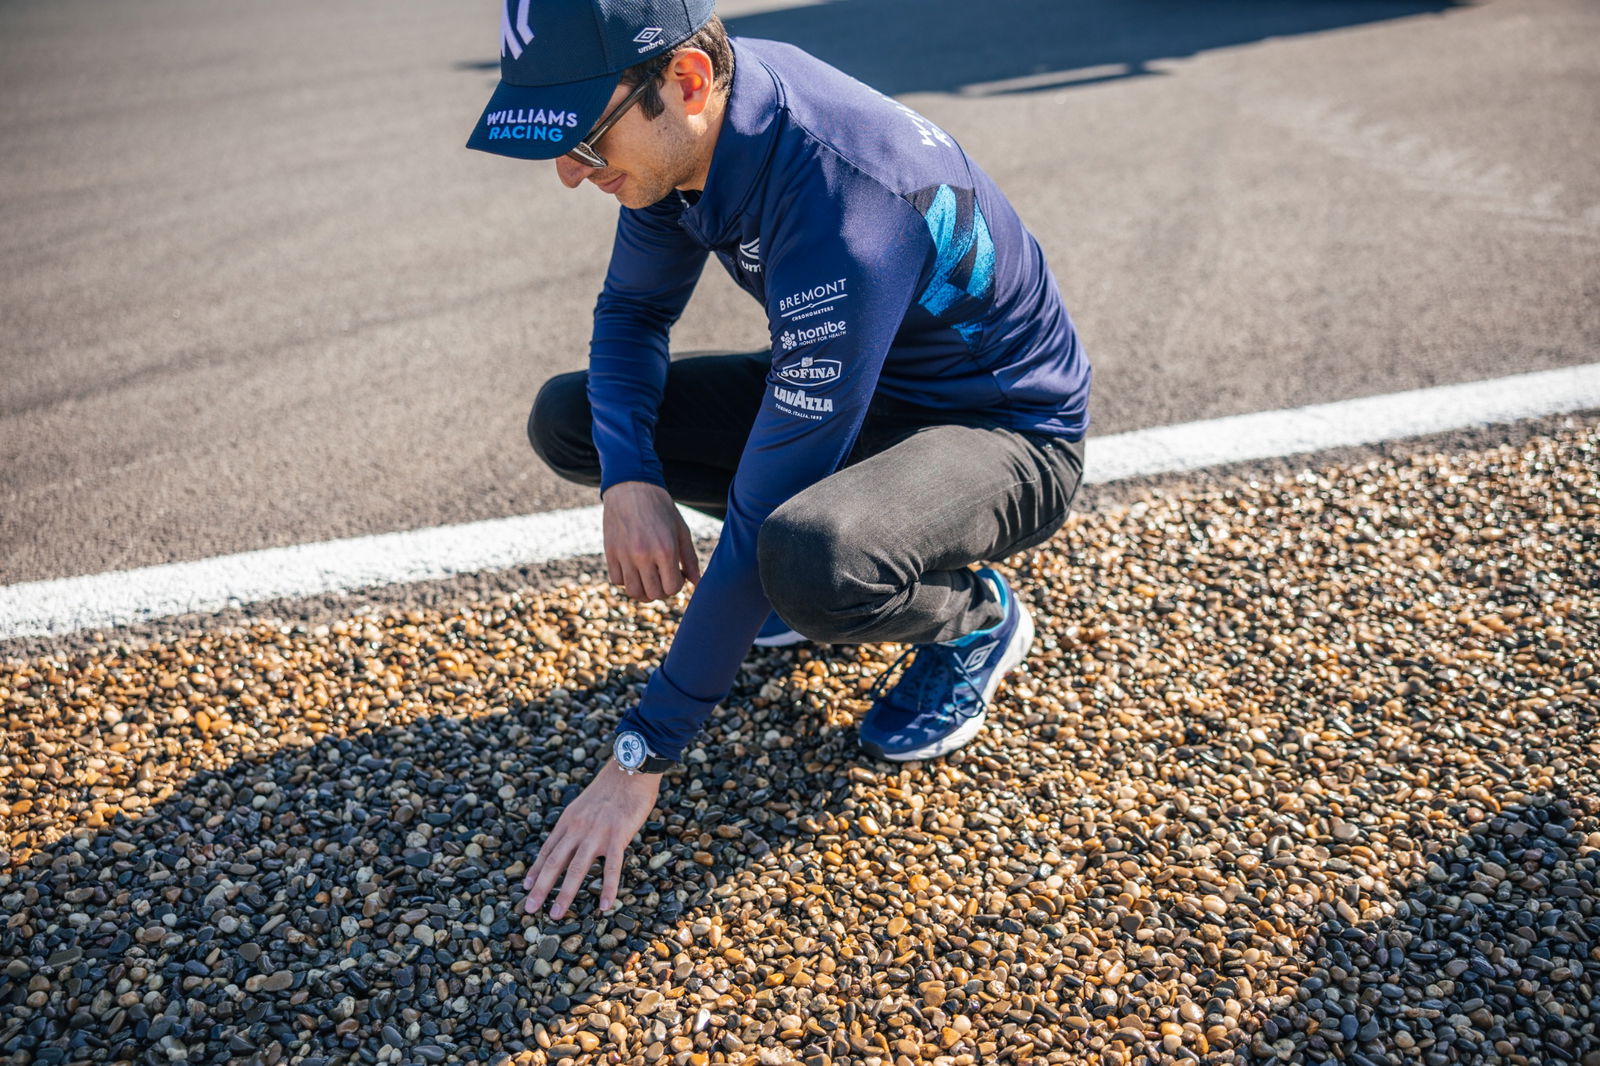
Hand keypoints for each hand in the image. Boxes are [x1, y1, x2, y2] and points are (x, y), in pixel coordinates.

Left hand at [522, 759, 661, 918]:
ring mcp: (597, 834)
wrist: (630, 769)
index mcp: (568, 820)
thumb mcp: (584, 804)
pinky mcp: (618, 836)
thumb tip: (573, 840)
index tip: (525, 887)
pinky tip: (604, 906)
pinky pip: (611, 867)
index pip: (547, 849)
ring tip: (555, 915)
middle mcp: (577, 829)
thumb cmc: (611, 787)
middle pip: (554, 862)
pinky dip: (607, 888)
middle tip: (529, 909)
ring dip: (564, 894)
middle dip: (540, 888)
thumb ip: (577, 823)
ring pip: (576, 869)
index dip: (535, 869)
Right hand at [602, 481, 701, 600]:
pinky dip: (626, 580)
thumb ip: (690, 559)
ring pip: (633, 591)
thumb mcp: (681, 530)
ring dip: (644, 590)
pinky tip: (634, 569)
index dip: (677, 585)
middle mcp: (644, 555)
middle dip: (662, 590)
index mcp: (665, 549)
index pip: (672, 588)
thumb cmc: (661, 508)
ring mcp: (624, 555)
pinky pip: (617, 580)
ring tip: (649, 578)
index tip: (677, 574)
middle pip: (653, 593)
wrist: (631, 487)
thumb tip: (697, 583)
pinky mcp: (610, 552)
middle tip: (663, 577)